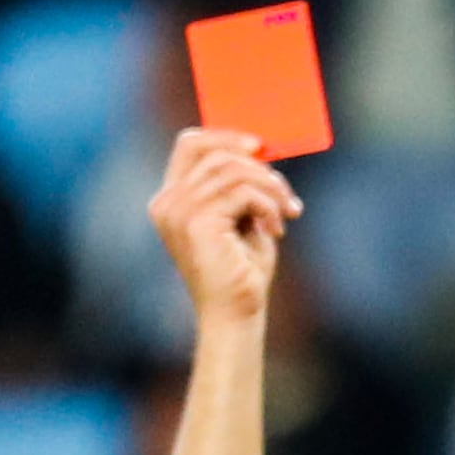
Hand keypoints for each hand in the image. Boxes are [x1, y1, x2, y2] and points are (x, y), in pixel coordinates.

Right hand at [148, 126, 297, 327]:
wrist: (235, 317)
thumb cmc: (240, 272)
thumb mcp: (241, 217)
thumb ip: (240, 183)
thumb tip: (258, 148)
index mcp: (171, 200)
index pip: (190, 144)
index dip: (226, 136)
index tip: (260, 148)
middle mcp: (167, 203)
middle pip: (216, 153)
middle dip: (259, 167)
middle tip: (285, 194)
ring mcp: (178, 212)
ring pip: (234, 170)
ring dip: (270, 188)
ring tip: (286, 213)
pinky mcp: (197, 222)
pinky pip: (243, 192)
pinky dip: (268, 206)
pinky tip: (276, 230)